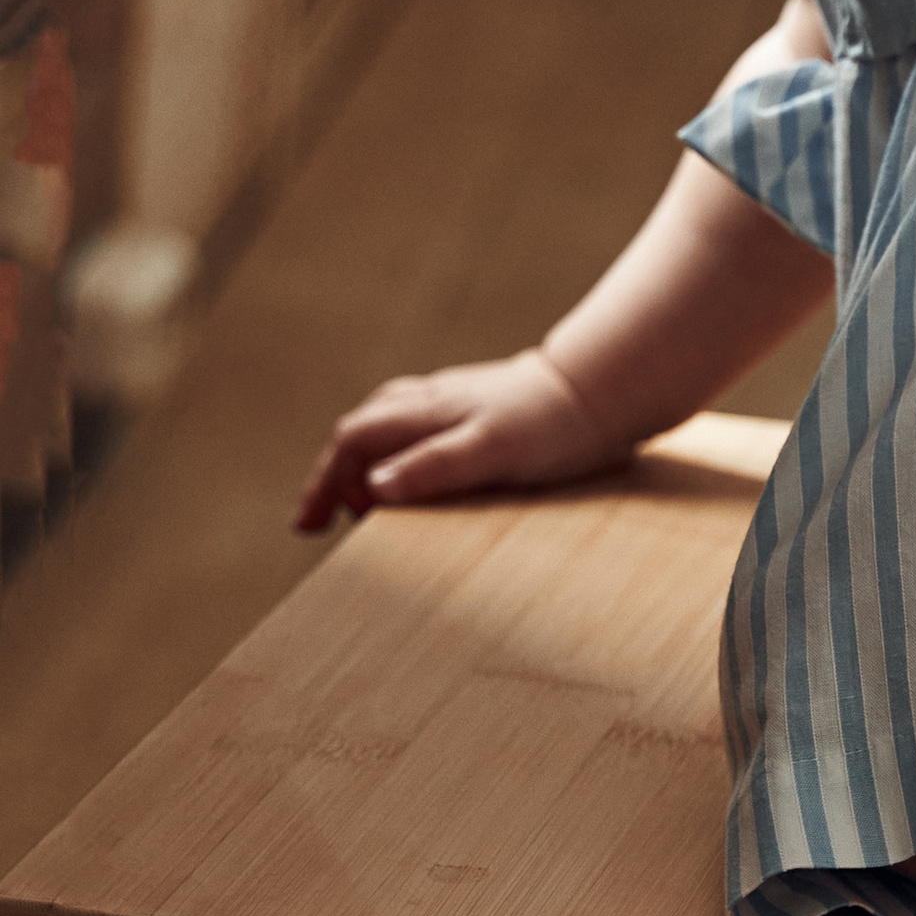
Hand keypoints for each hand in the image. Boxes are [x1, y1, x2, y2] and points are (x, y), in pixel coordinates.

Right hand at [295, 346, 615, 531]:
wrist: (607, 389)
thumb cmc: (551, 423)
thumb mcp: (490, 451)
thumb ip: (433, 467)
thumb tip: (373, 487)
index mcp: (426, 411)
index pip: (352, 441)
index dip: (325, 481)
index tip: (308, 525)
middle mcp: (433, 401)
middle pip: (364, 430)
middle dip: (339, 473)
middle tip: (330, 521)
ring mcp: (458, 402)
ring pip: (392, 425)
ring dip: (369, 463)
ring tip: (368, 504)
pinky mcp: (483, 410)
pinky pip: (422, 428)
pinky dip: (403, 454)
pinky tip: (423, 476)